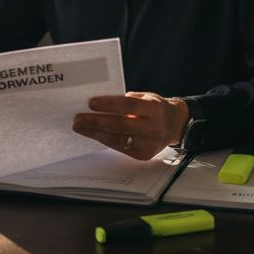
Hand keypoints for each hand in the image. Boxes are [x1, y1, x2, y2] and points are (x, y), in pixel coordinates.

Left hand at [72, 92, 188, 159]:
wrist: (175, 125)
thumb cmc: (156, 108)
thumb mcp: (146, 97)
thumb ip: (128, 100)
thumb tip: (100, 104)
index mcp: (154, 109)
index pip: (128, 106)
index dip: (109, 105)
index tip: (90, 103)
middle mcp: (154, 127)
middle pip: (120, 125)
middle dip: (96, 122)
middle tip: (78, 119)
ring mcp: (150, 143)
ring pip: (118, 139)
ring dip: (96, 133)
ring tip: (80, 127)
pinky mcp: (144, 155)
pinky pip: (121, 148)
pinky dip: (105, 140)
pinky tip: (94, 135)